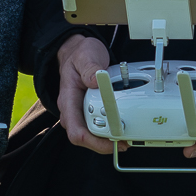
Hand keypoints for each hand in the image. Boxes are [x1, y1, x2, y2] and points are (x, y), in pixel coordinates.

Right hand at [55, 34, 115, 154]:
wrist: (78, 52)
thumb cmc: (79, 55)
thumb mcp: (85, 56)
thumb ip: (90, 67)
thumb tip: (95, 80)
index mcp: (68, 100)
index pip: (75, 130)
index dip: (94, 141)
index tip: (112, 139)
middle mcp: (73, 110)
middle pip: (85, 138)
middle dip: (105, 144)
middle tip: (125, 141)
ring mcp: (81, 111)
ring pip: (93, 134)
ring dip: (109, 139)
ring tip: (127, 137)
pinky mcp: (91, 110)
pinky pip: (100, 125)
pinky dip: (112, 129)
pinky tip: (124, 127)